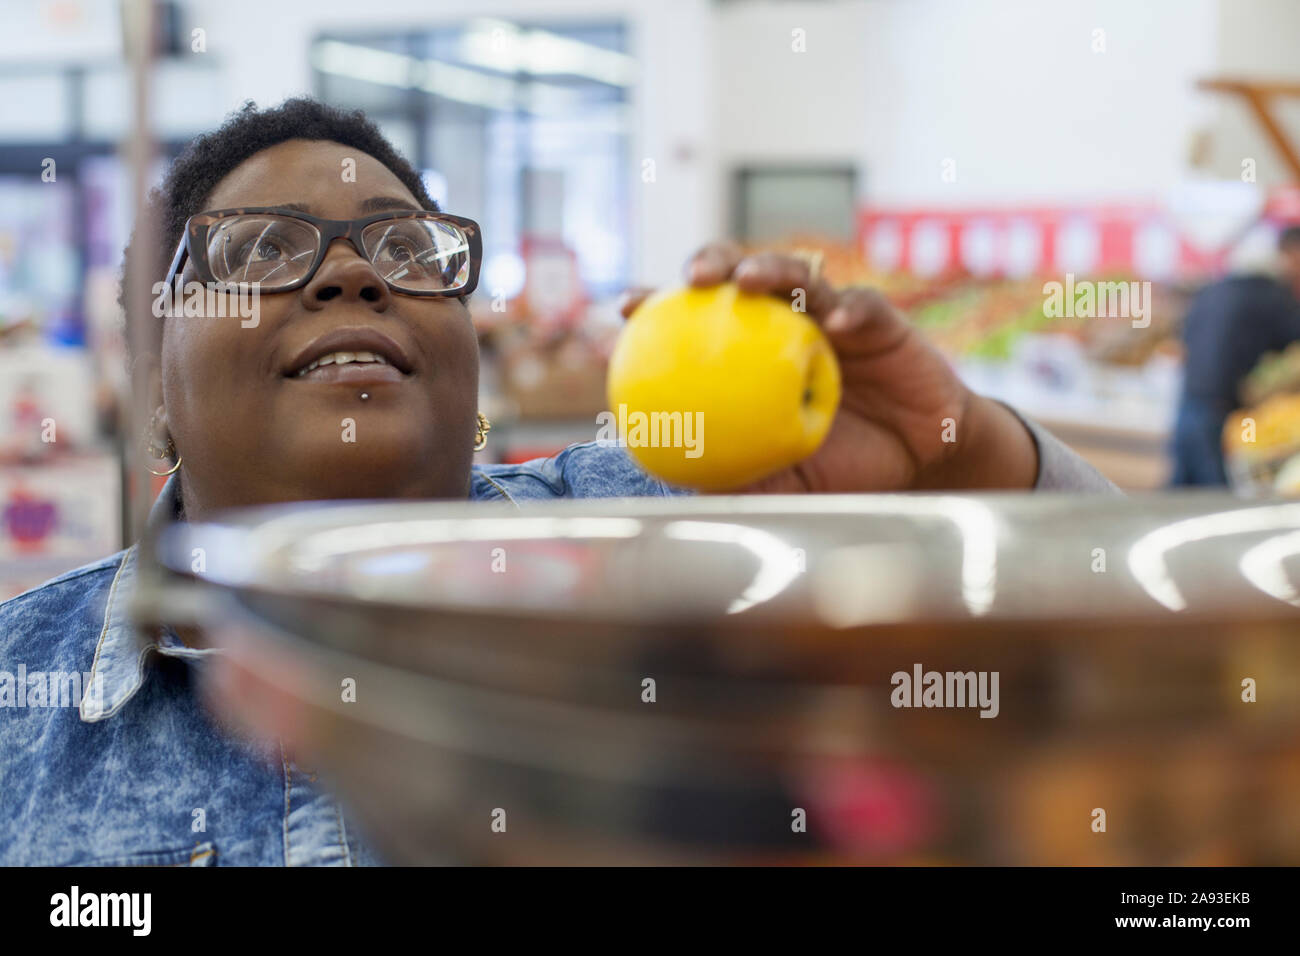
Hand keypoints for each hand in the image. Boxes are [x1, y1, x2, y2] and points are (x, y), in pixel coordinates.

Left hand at [619, 242, 1039, 491]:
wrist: (916, 462)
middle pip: (741, 273)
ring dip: (771, 269)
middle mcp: (788, 321)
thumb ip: (738, 475)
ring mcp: (832, 313)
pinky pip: (863, 308)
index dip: (658, 305)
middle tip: (691, 279)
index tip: (623, 308)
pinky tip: (833, 324)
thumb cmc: (844, 466)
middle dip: (712, 262)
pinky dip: (847, 310)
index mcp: (753, 350)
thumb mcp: (784, 479)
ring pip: (799, 274)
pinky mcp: (881, 321)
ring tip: (748, 280)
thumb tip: (677, 488)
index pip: (699, 318)